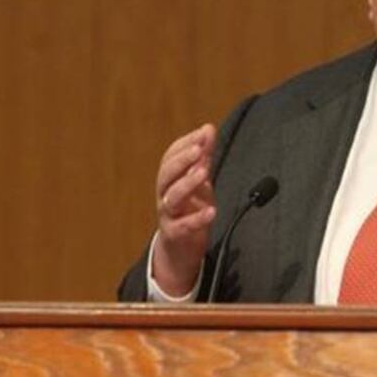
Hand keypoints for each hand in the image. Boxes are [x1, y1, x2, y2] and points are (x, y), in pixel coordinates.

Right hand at [153, 124, 217, 294]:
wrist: (180, 247)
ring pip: (171, 197)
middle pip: (166, 174)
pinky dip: (197, 219)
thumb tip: (208, 128)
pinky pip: (183, 226)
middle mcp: (164, 194)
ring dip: (187, 183)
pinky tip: (212, 211)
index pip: (171, 156)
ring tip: (203, 173)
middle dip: (182, 159)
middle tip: (198, 149)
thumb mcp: (198, 180)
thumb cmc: (189, 208)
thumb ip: (204, 156)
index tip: (204, 132)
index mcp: (169, 179)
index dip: (186, 143)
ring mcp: (168, 215)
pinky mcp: (175, 234)